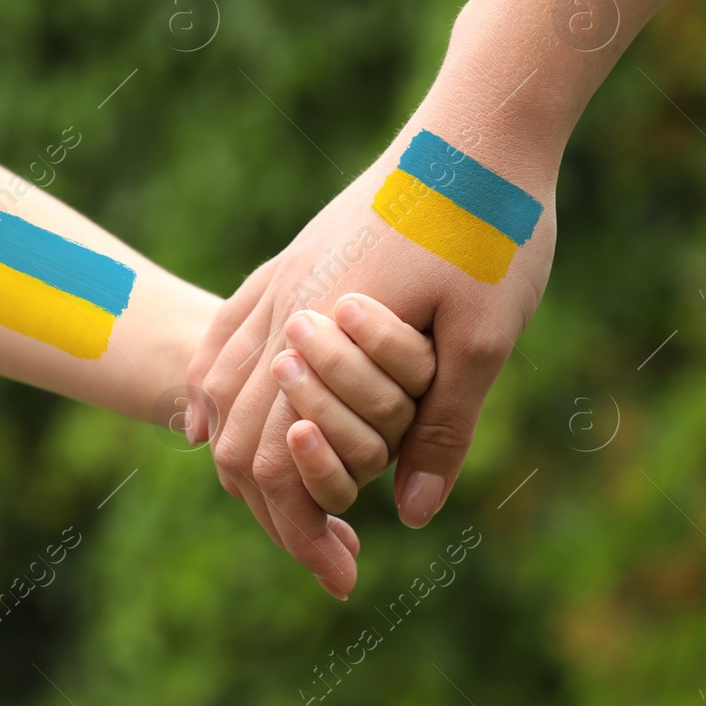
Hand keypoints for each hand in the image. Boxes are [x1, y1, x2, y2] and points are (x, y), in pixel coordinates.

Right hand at [186, 117, 555, 595]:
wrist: (478, 127)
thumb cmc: (490, 228)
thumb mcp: (486, 338)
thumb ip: (443, 428)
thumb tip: (407, 516)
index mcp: (322, 334)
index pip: (276, 462)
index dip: (303, 532)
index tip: (344, 579)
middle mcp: (285, 307)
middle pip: (234, 434)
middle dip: (272, 510)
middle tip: (330, 558)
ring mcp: (284, 276)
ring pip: (219, 383)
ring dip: (242, 454)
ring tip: (287, 502)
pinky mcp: (298, 254)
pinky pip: (227, 329)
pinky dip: (215, 387)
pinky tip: (217, 415)